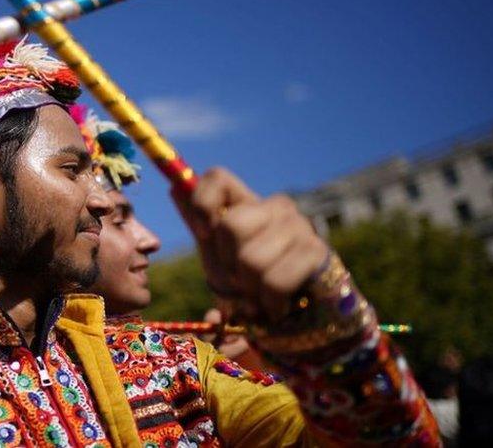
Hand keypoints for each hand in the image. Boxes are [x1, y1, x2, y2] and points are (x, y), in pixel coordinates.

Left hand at [172, 168, 328, 322]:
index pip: (218, 177)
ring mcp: (300, 226)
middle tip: (239, 279)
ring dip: (250, 289)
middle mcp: (276, 206)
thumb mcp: (217, 251)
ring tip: (259, 294)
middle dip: (228, 264)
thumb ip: (198, 221)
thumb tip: (175, 188)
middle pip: (231, 225)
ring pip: (251, 259)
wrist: (294, 315)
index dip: (202, 204)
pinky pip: (275, 281)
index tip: (203, 234)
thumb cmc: (251, 280)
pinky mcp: (317, 252)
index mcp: (248, 203)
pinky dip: (269, 303)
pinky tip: (276, 306)